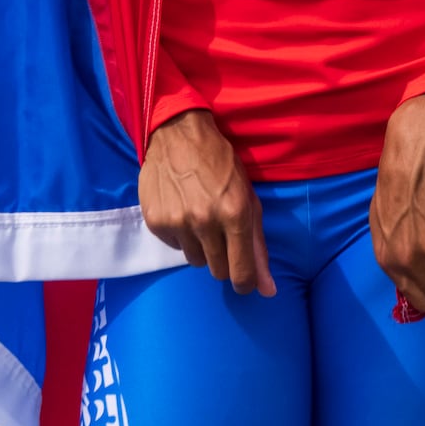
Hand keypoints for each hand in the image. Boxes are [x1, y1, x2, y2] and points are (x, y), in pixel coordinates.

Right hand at [139, 108, 275, 296]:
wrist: (178, 134)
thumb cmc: (221, 164)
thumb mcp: (248, 197)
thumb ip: (258, 246)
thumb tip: (268, 291)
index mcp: (235, 213)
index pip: (241, 273)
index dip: (245, 281)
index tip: (244, 279)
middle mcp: (205, 221)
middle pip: (218, 271)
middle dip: (224, 258)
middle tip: (222, 233)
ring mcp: (177, 222)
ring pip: (196, 261)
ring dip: (202, 246)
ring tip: (200, 217)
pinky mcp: (156, 222)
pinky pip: (175, 246)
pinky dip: (181, 236)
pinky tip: (182, 210)